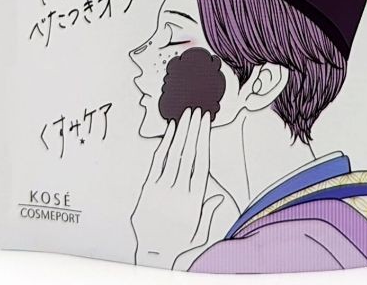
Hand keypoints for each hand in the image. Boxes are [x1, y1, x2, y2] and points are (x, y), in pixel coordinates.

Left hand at [131, 108, 223, 268]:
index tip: (206, 124)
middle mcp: (178, 192)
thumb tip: (219, 197)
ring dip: (180, 133)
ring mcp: (161, 189)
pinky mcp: (147, 189)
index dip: (204, 140)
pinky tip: (169, 131)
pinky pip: (156, 162)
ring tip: (186, 116)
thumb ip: (209, 213)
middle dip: (193, 130)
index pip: (201, 163)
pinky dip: (163, 145)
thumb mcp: (199, 233)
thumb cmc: (177, 244)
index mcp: (193, 201)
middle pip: (188, 154)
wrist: (151, 254)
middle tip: (197, 112)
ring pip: (173, 155)